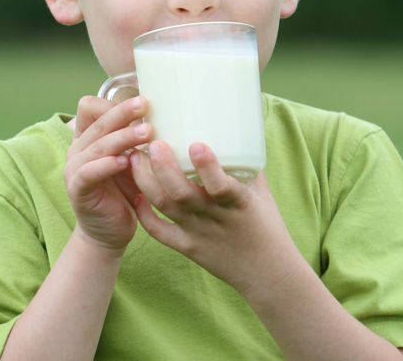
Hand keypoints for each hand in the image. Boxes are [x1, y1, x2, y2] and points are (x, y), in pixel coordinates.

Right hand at [64, 95, 152, 253]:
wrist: (110, 232)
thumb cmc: (126, 190)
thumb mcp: (134, 159)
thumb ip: (140, 138)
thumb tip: (173, 113)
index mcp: (89, 137)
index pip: (90, 107)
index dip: (112, 102)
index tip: (142, 100)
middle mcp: (78, 149)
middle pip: (98, 121)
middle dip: (123, 112)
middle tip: (146, 104)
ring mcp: (74, 169)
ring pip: (98, 144)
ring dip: (123, 136)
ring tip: (147, 132)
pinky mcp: (77, 190)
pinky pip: (89, 172)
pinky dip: (107, 164)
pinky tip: (126, 161)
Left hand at [130, 141, 302, 296]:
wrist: (267, 273)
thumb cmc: (267, 226)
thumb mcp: (262, 193)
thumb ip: (247, 164)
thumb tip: (237, 129)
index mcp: (239, 204)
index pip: (222, 186)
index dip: (208, 166)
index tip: (195, 144)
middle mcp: (215, 219)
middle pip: (182, 194)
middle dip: (164, 167)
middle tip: (154, 143)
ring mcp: (198, 235)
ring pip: (166, 207)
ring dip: (147, 181)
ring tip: (135, 158)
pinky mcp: (187, 248)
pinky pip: (159, 232)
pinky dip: (144, 213)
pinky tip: (136, 193)